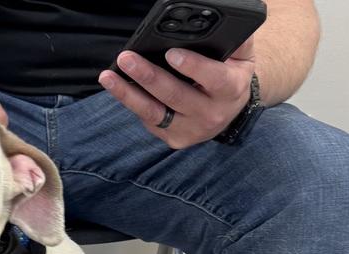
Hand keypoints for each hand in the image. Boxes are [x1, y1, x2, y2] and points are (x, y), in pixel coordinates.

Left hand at [98, 41, 255, 149]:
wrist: (230, 112)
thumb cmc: (230, 75)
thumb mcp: (240, 57)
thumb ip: (234, 40)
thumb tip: (218, 21)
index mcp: (229, 90)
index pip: (212, 78)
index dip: (192, 66)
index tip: (170, 53)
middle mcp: (210, 114)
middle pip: (174, 96)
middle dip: (148, 76)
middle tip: (127, 58)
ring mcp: (190, 130)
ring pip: (154, 113)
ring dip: (127, 94)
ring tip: (108, 77)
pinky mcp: (173, 138)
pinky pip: (149, 120)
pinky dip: (131, 103)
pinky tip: (117, 88)